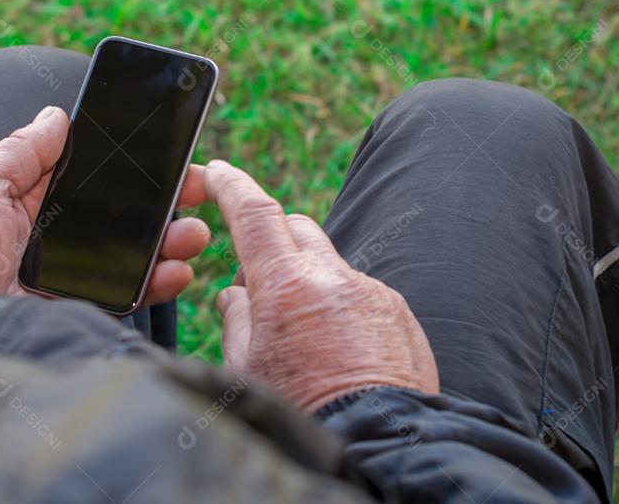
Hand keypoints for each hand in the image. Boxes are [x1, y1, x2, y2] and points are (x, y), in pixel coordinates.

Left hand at [0, 106, 211, 301]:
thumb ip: (23, 151)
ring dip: (171, 243)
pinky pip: (122, 295)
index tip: (172, 156)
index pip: (97, 180)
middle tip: (199, 191)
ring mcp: (68, 275)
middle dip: (167, 203)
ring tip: (194, 235)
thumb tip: (58, 114)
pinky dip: (155, 285)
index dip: (135, 170)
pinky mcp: (73, 308)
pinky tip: (176, 272)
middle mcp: (56, 237)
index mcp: (34, 202)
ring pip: (132, 256)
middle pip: (124, 217)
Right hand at [203, 160, 438, 410]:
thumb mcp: (248, 368)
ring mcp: (371, 292)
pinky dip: (343, 308)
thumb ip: (238, 319)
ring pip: (330, 264)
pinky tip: (340, 350)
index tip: (217, 172)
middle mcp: (332, 277)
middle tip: (259, 277)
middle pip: (295, 227)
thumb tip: (237, 296)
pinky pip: (362, 294)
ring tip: (305, 335)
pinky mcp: (400, 313)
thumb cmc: (302, 411)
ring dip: (310, 281)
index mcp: (285, 286)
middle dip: (272, 240)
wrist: (377, 445)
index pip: (254, 213)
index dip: (231, 186)